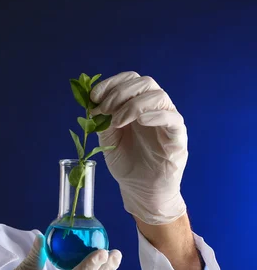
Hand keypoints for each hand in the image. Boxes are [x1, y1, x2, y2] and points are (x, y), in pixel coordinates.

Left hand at [89, 71, 187, 224]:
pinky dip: (155, 115)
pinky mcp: (178, 138)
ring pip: (159, 96)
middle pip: (144, 83)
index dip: (112, 83)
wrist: (139, 189)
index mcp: (137, 105)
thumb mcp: (107, 138)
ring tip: (117, 122)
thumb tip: (92, 103)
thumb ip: (103, 120)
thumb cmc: (126, 162)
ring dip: (133, 104)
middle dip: (119, 93)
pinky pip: (173, 119)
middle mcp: (154, 109)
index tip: (94, 96)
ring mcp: (168, 121)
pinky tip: (140, 121)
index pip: (130, 80)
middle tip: (103, 109)